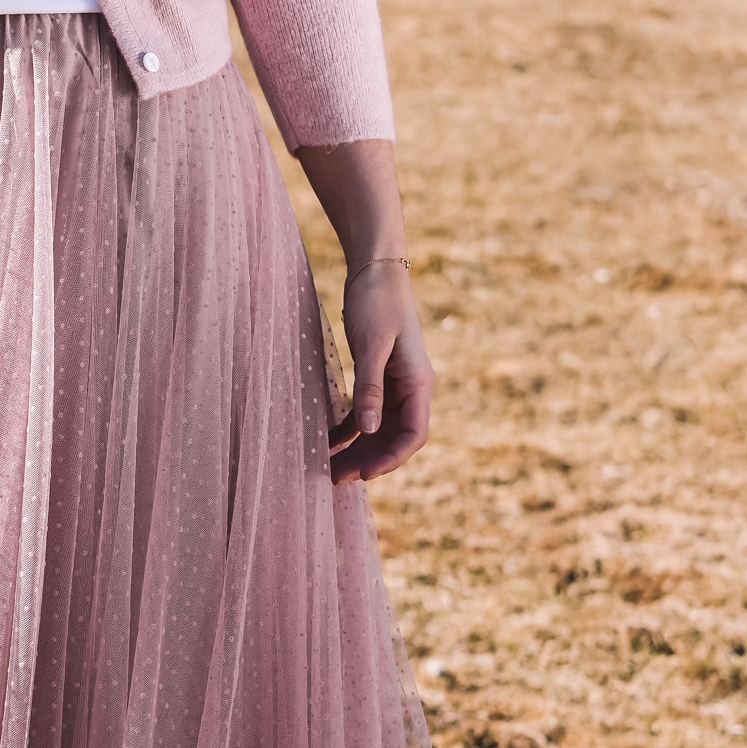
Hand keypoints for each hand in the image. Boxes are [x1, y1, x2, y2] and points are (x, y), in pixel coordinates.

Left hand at [330, 257, 431, 483]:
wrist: (375, 269)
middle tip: (335, 478)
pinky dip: (349, 428)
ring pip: (378, 429)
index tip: (364, 474)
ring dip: (357, 449)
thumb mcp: (371, 347)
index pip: (413, 435)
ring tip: (329, 468)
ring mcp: (395, 384)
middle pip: (393, 437)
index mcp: (418, 383)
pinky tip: (328, 441)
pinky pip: (366, 412)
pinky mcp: (377, 376)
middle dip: (368, 460)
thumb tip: (367, 432)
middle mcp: (410, 388)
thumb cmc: (376, 303)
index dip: (391, 459)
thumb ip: (370, 389)